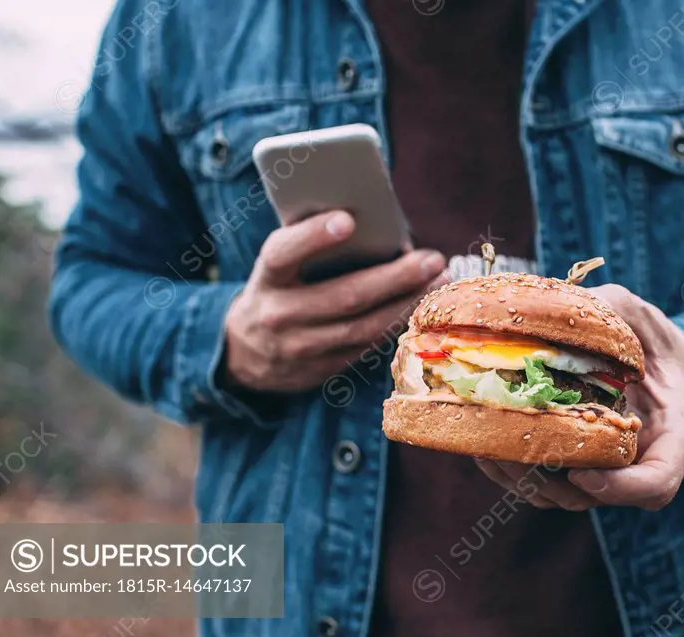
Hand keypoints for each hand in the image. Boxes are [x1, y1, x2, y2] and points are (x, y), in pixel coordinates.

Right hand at [223, 210, 448, 391]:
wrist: (245, 353)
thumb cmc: (277, 289)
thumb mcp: (279, 266)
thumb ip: (309, 246)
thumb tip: (372, 221)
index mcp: (266, 278)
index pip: (283, 254)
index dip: (314, 237)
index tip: (349, 220)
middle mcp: (279, 315)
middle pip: (344, 296)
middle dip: (394, 277)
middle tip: (432, 258)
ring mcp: (301, 347)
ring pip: (363, 327)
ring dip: (407, 303)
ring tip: (439, 281)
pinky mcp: (322, 369)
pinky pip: (367, 346)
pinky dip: (397, 324)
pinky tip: (422, 305)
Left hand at [475, 284, 683, 510]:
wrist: (649, 360)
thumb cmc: (647, 337)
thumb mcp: (639, 314)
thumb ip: (613, 309)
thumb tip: (571, 302)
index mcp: (674, 435)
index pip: (656, 483)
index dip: (619, 488)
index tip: (582, 475)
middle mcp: (638, 463)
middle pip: (595, 496)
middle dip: (550, 484)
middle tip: (513, 457)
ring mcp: (603, 469)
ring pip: (561, 496)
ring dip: (523, 481)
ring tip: (489, 450)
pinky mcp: (572, 465)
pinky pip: (543, 483)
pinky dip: (513, 473)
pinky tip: (484, 445)